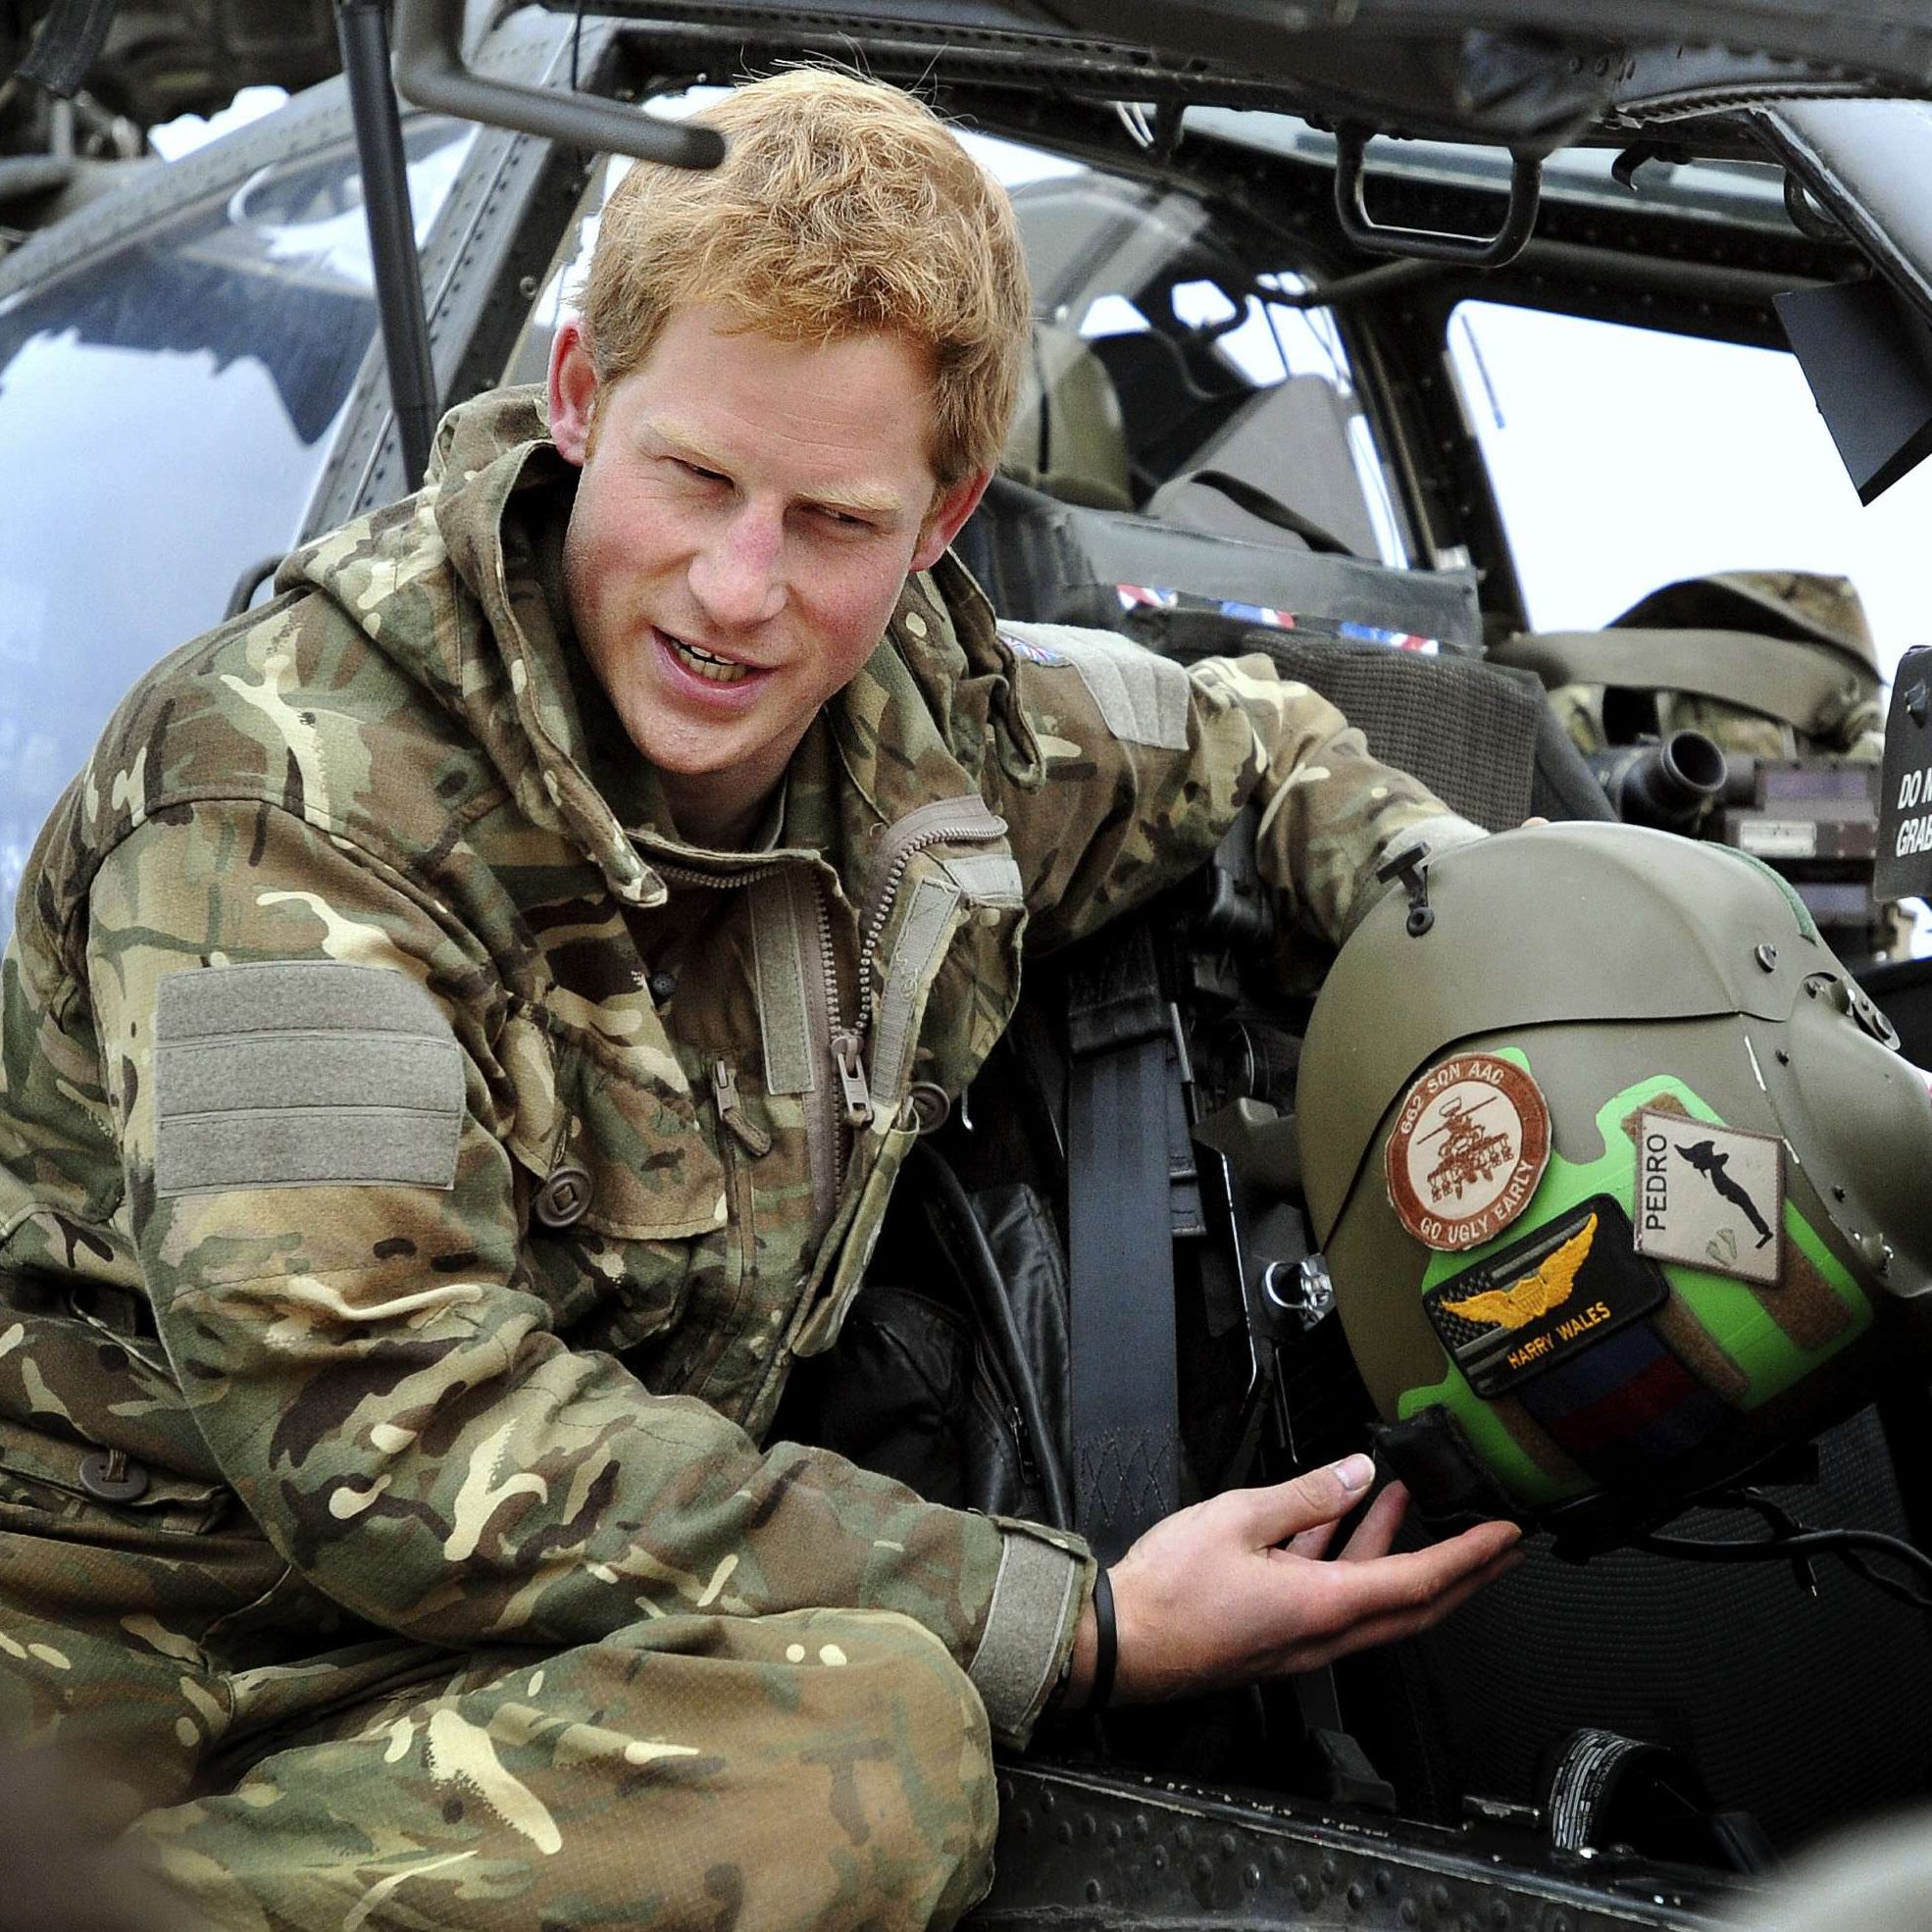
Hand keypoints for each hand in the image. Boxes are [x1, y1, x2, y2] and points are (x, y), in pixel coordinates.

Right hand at [1067, 1455, 1521, 1706]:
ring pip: (1372, 1598)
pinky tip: (1337, 1519)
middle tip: (1498, 1548)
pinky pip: (1332, 1596)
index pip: (1419, 1582)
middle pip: (1413, 1605)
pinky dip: (1348, 1557)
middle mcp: (1323, 1634)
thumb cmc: (1169, 1590)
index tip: (1506, 1538)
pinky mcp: (1276, 1634)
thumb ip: (1305, 1496)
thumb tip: (1356, 1473)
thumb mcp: (1238, 1518)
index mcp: (1323, 1606)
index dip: (1469, 1557)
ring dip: (1396, 1550)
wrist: (1119, 1643)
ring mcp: (1300, 1639)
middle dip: (1463, 1574)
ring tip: (1404, 1500)